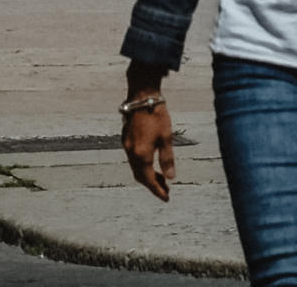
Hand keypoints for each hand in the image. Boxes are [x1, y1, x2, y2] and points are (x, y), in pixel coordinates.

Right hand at [121, 86, 173, 200]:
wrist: (141, 97)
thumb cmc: (157, 115)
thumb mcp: (166, 137)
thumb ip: (167, 159)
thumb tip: (171, 177)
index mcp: (142, 154)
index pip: (148, 180)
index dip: (157, 190)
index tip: (166, 198)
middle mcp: (131, 153)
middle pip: (140, 176)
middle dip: (152, 185)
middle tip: (165, 190)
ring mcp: (126, 146)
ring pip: (135, 168)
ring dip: (147, 175)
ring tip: (161, 178)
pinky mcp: (125, 140)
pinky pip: (133, 159)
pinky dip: (142, 166)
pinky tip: (151, 163)